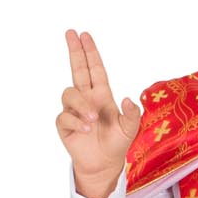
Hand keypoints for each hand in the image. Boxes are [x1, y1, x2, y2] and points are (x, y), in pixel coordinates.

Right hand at [55, 30, 142, 197]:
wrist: (103, 164)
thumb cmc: (117, 144)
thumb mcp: (130, 129)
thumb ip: (133, 114)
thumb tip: (129, 99)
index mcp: (102, 95)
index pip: (95, 69)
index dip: (90, 52)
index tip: (84, 35)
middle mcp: (87, 99)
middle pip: (77, 69)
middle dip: (74, 50)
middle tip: (70, 33)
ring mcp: (74, 110)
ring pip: (69, 93)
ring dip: (80, 104)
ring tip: (92, 119)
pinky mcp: (65, 125)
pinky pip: (64, 116)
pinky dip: (75, 120)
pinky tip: (86, 128)